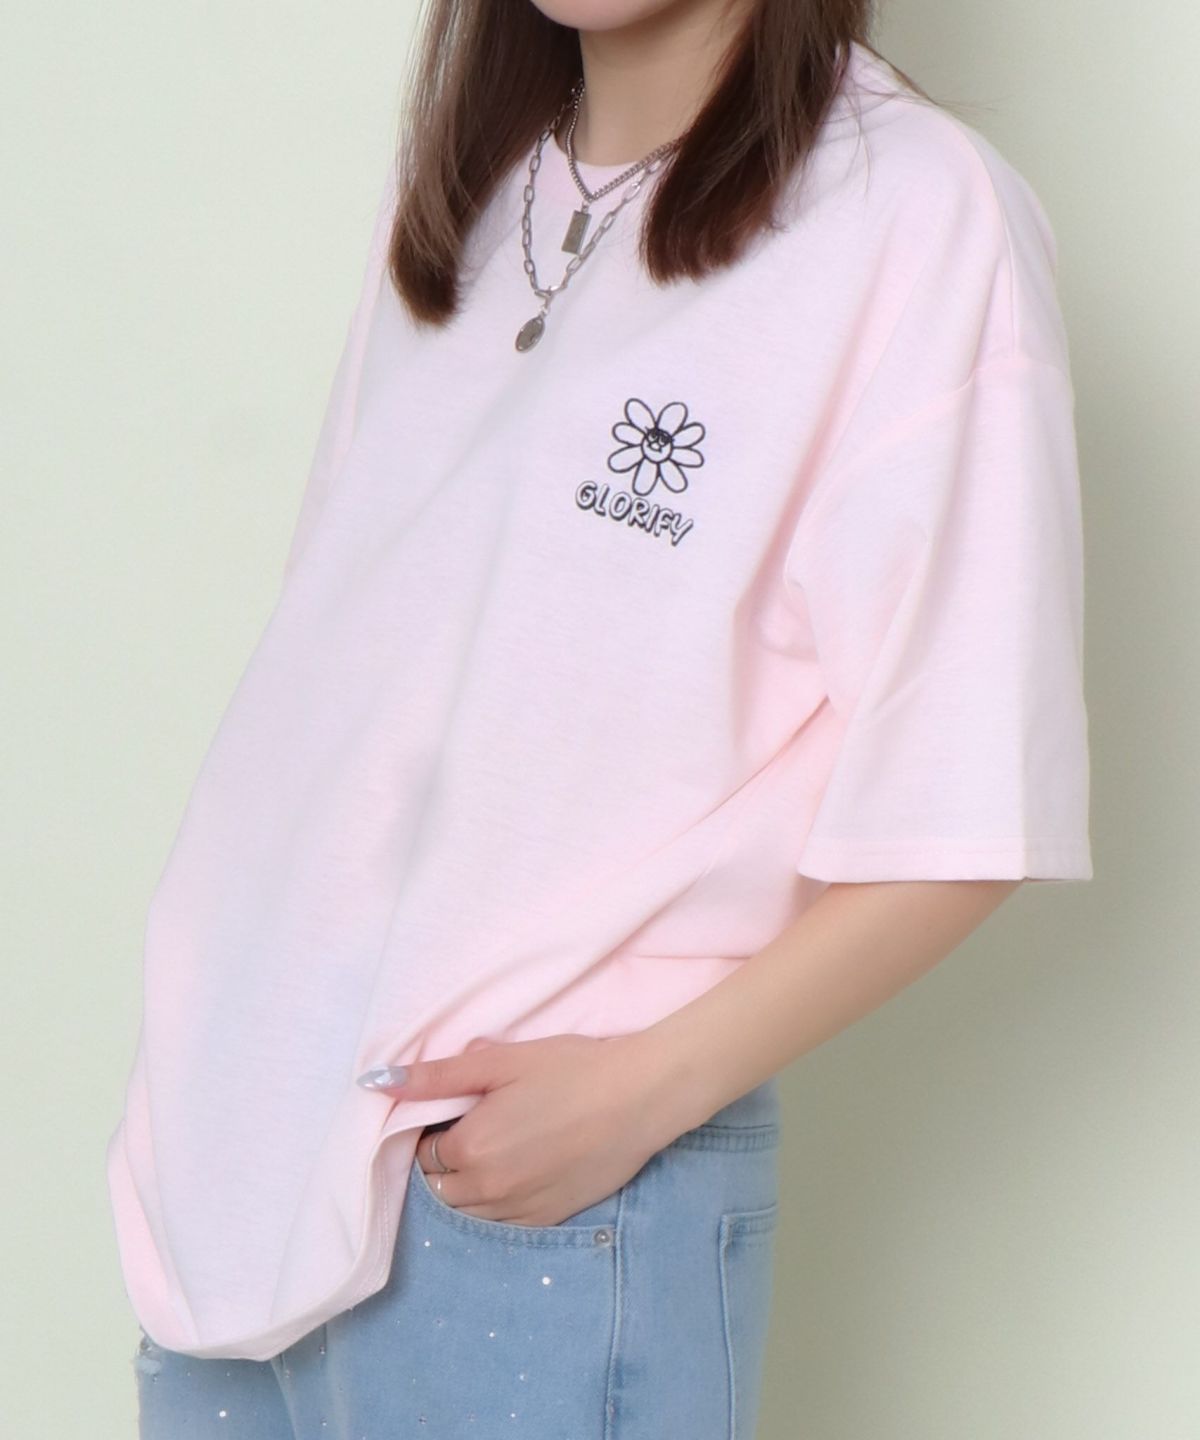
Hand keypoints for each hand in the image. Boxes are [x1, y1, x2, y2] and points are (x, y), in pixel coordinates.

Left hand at [362, 1034, 676, 1225]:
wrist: (639, 1096)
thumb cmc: (571, 1069)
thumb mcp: (501, 1061)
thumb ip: (436, 1076)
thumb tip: (374, 1081)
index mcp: (470, 1147)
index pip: (423, 1151)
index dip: (435, 1129)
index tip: (457, 1110)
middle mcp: (488, 1188)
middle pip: (438, 1187)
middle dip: (444, 1162)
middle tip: (474, 1128)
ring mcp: (519, 1210)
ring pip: (465, 1212)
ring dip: (465, 1186)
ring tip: (495, 1150)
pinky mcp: (547, 1219)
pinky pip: (499, 1225)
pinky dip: (494, 1203)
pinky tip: (516, 1173)